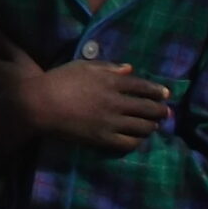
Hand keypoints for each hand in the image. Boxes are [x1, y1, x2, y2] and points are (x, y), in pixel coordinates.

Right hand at [0, 23, 168, 152]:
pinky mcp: (103, 139)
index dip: (157, 90)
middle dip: (160, 110)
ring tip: (154, 126)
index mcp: (111, 81)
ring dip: (152, 126)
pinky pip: (128, 143)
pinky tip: (138, 139)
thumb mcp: (83, 66)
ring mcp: (110, 122)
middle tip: (166, 112)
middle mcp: (116, 102)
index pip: (142, 86)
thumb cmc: (60, 80)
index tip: (166, 94)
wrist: (41, 104)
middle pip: (146, 107)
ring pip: (141, 127)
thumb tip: (130, 69)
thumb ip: (108, 67)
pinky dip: (137, 141)